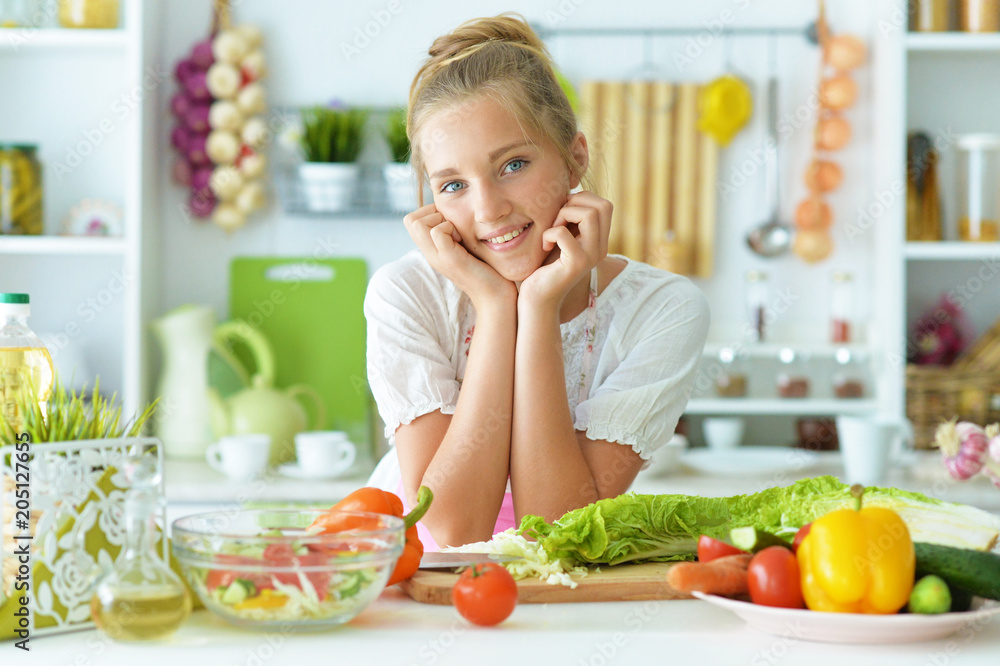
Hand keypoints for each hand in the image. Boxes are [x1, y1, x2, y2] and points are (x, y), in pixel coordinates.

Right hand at [403, 203, 515, 307]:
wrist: (496, 296)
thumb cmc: (486, 270)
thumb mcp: (464, 247)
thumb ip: (454, 233)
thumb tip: (452, 211)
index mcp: (432, 250)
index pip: (411, 220)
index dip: (430, 213)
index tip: (451, 224)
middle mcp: (430, 254)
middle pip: (410, 220)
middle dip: (433, 213)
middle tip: (454, 228)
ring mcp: (438, 257)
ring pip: (418, 223)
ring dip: (441, 220)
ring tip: (459, 236)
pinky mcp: (450, 259)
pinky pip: (438, 231)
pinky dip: (451, 228)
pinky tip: (464, 241)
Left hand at [518, 191, 611, 310]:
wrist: (537, 299)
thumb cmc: (544, 266)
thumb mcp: (561, 237)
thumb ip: (571, 218)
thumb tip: (571, 190)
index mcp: (600, 241)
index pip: (604, 204)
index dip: (582, 199)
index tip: (561, 213)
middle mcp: (601, 248)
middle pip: (603, 205)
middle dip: (575, 203)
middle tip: (557, 219)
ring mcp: (591, 256)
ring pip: (590, 214)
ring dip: (563, 214)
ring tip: (550, 230)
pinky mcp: (576, 264)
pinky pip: (564, 232)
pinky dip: (550, 232)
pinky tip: (544, 245)